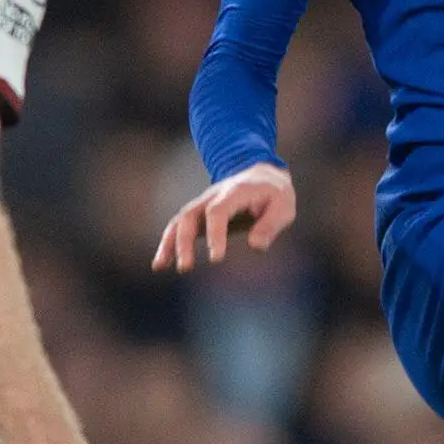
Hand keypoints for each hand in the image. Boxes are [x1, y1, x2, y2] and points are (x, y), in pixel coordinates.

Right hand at [151, 162, 295, 272]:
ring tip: (160, 266)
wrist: (261, 175)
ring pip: (179, 221)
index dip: (215, 234)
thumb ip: (271, 225)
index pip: (218, 212)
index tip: (216, 259)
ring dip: (169, 243)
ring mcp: (203, 204)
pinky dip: (167, 244)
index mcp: (234, 192)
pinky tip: (160, 265)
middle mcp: (212, 196)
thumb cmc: (274, 194)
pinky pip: (178, 228)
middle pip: (190, 215)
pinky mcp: (199, 216)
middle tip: (186, 268)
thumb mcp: (284, 206)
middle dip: (184, 241)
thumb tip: (256, 246)